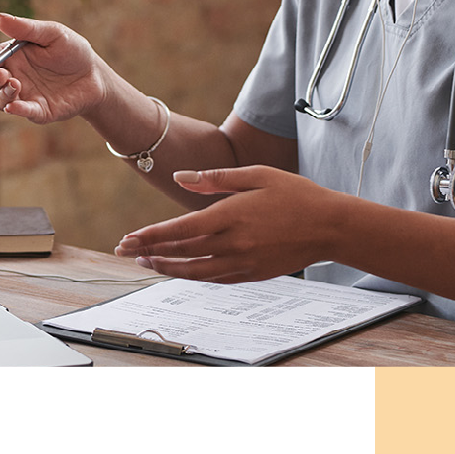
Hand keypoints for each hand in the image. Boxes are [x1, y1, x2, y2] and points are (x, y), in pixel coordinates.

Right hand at [0, 12, 104, 123]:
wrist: (95, 75)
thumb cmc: (72, 51)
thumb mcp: (52, 34)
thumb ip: (26, 28)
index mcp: (13, 55)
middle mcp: (14, 75)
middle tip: (2, 74)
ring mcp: (25, 95)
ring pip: (1, 99)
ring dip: (3, 93)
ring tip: (14, 84)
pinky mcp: (38, 111)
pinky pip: (23, 112)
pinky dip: (17, 110)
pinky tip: (14, 106)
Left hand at [114, 166, 338, 282]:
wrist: (330, 226)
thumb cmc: (296, 194)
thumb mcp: (257, 175)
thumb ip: (216, 179)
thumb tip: (181, 177)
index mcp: (230, 216)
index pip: (179, 229)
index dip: (150, 235)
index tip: (128, 238)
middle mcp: (232, 244)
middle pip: (180, 252)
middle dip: (149, 251)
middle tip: (124, 251)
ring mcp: (242, 263)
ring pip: (194, 271)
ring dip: (167, 267)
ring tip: (147, 262)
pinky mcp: (252, 274)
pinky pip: (214, 278)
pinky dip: (193, 275)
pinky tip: (183, 269)